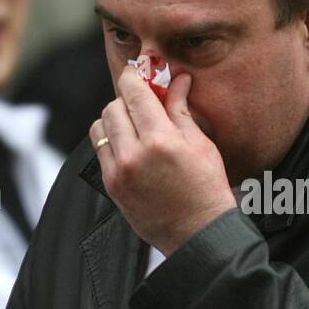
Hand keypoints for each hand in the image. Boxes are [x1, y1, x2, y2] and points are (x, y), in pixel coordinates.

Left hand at [89, 64, 235, 255]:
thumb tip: (177, 80)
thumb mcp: (201, 145)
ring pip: (100, 127)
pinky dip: (112, 142)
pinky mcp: (111, 186)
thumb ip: (181, 109)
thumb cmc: (207, 190)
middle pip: (113, 107)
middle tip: (145, 105)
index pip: (133, 92)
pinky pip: (100, 151)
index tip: (139, 73)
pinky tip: (132, 148)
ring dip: (115, 120)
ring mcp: (118, 172)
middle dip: (128, 100)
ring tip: (136, 128)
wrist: (198, 235)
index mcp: (160, 140)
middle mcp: (134, 155)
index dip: (134, 76)